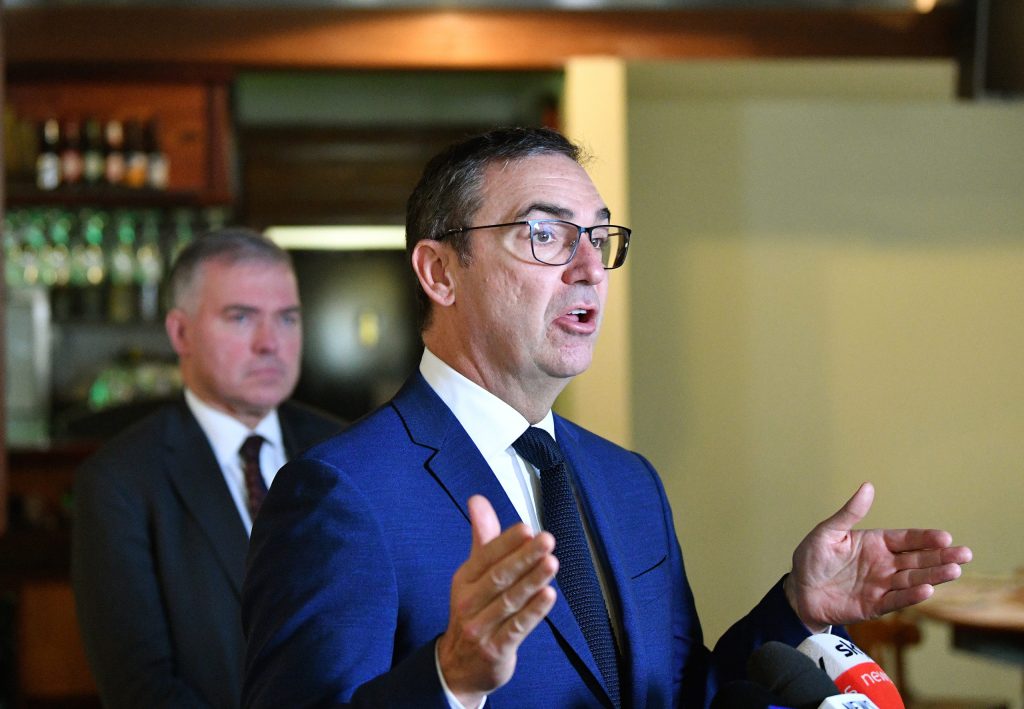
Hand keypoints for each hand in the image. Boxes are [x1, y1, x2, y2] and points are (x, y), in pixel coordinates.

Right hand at [437, 495, 557, 707]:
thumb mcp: (473, 575)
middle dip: (524, 557)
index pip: (485, 556)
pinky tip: (549, 596)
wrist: (458, 667)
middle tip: (547, 540)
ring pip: (510, 601)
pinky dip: (533, 612)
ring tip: (552, 563)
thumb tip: (478, 499)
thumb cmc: (474, 611)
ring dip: (532, 581)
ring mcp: (481, 627)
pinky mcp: (496, 649)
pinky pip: (517, 628)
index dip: (507, 542)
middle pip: (499, 577)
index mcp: (464, 579)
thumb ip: (483, 538)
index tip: (527, 528)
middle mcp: (469, 602)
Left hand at [785, 482, 972, 630]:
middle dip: (941, 557)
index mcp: (875, 543)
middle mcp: (884, 564)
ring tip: (954, 570)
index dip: (925, 538)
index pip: (906, 539)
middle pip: (918, 559)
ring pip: (913, 579)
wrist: (799, 591)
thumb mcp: (827, 532)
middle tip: (965, 553)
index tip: (945, 537)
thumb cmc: (812, 559)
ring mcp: (882, 585)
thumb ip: (849, 513)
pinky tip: (927, 590)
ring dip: (933, 576)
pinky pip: (896, 600)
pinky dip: (911, 596)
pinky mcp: (875, 605)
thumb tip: (868, 486)